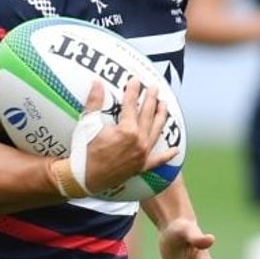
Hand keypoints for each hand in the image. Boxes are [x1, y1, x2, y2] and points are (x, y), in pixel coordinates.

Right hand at [77, 78, 174, 193]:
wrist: (85, 178)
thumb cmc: (85, 151)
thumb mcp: (88, 125)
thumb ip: (94, 102)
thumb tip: (97, 83)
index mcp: (127, 130)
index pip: (131, 104)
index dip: (133, 90)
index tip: (135, 80)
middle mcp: (139, 141)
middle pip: (148, 115)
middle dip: (151, 99)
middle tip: (154, 88)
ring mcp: (142, 154)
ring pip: (156, 132)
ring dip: (161, 117)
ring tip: (164, 105)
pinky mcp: (140, 167)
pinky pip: (157, 161)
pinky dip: (166, 156)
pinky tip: (175, 150)